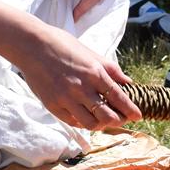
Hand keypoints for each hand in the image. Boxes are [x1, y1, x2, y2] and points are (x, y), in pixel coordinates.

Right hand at [13, 23, 140, 129]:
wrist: (31, 45)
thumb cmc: (62, 44)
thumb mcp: (90, 52)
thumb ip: (110, 68)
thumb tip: (127, 82)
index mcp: (94, 73)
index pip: (119, 98)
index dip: (130, 110)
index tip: (137, 116)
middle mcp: (82, 88)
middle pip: (108, 116)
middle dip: (119, 120)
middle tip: (121, 119)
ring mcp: (66, 98)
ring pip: (91, 124)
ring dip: (101, 125)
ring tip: (103, 120)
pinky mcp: (53, 105)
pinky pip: (73, 121)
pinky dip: (82, 122)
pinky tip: (86, 118)